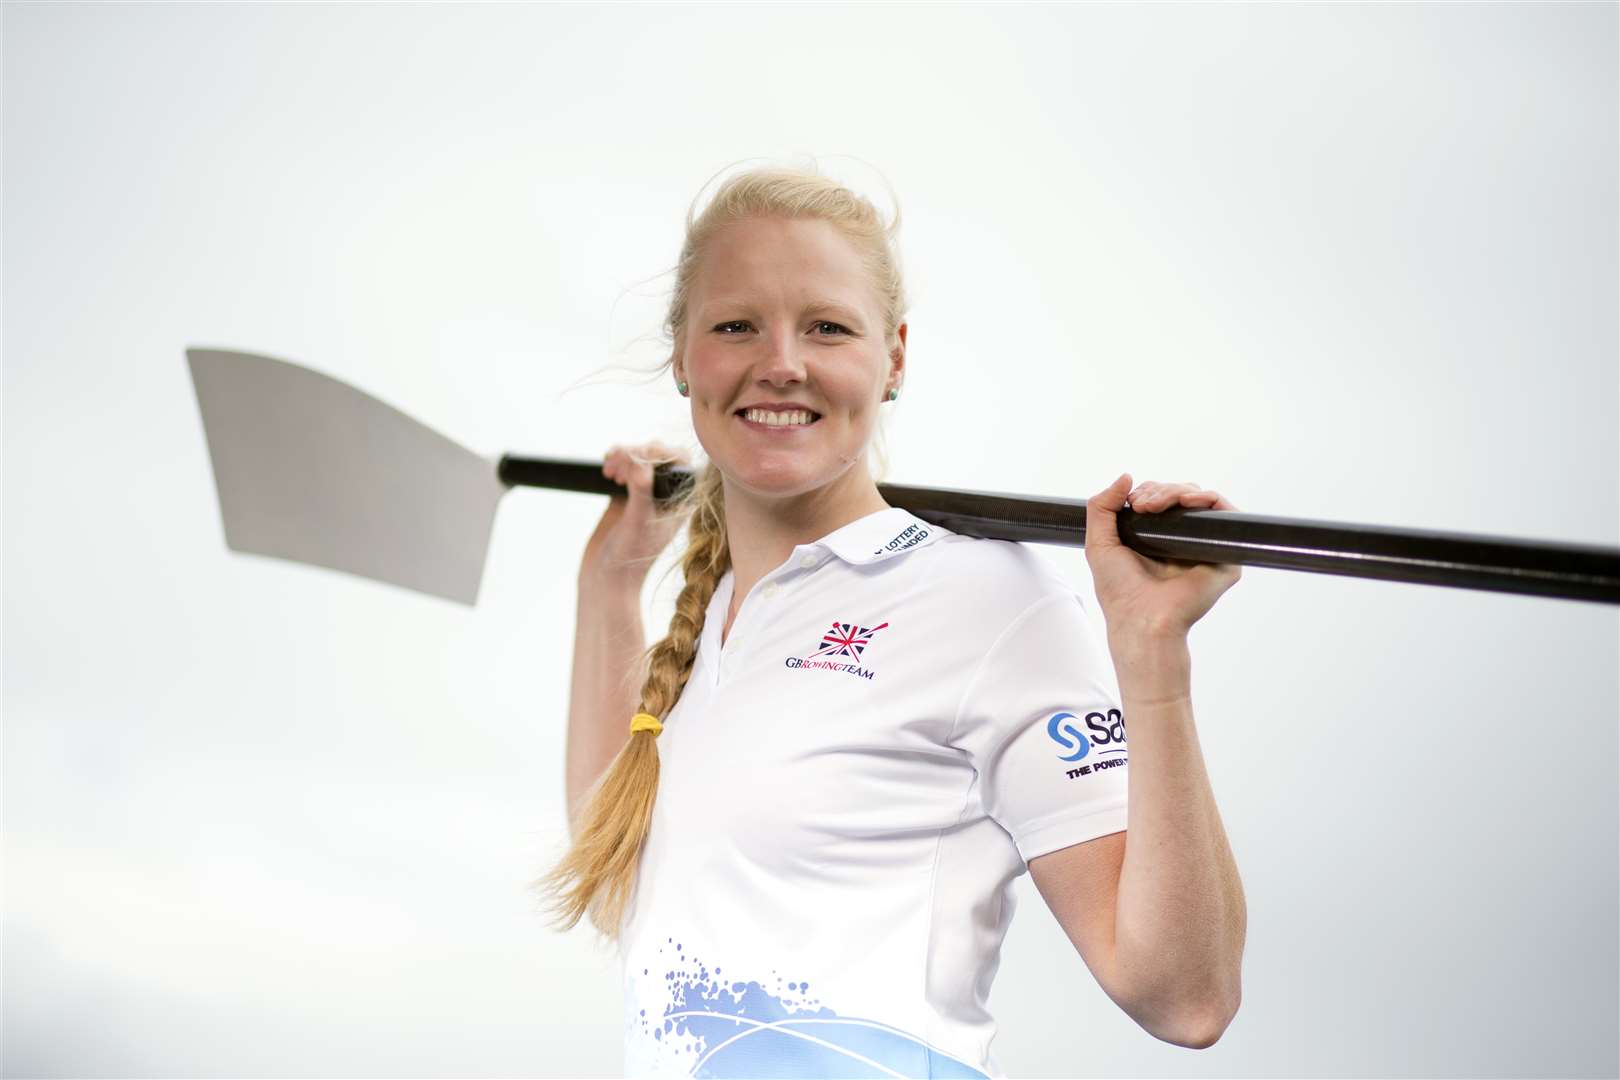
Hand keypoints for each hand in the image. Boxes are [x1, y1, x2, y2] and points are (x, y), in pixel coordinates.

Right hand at [580, 440, 691, 589]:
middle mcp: (667, 496)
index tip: (635, 461)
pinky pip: (625, 466)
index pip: (680, 461)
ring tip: (610, 470)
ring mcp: (647, 493)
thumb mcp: (637, 522)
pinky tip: (607, 470)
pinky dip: (616, 460)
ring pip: (641, 457)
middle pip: (659, 454)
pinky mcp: (627, 494)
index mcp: (681, 502)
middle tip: (617, 468)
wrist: (606, 577)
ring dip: (624, 454)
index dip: (658, 453)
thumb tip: (641, 463)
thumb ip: (642, 492)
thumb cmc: (629, 556)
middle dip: (637, 453)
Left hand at [1083, 473, 1241, 640]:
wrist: (1140, 618)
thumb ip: (1102, 507)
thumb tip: (1127, 476)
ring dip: (1178, 491)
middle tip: (1142, 505)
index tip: (1133, 503)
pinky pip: (1226, 516)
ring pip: (1201, 501)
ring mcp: (1206, 548)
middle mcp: (1184, 542)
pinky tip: (1188, 501)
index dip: (1150, 491)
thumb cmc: (1119, 590)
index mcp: (1159, 538)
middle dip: (1160, 490)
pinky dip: (1209, 499)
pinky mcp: (1226, 558)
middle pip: (1182, 495)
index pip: (1163, 499)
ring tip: (1156, 504)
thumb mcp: (1099, 543)